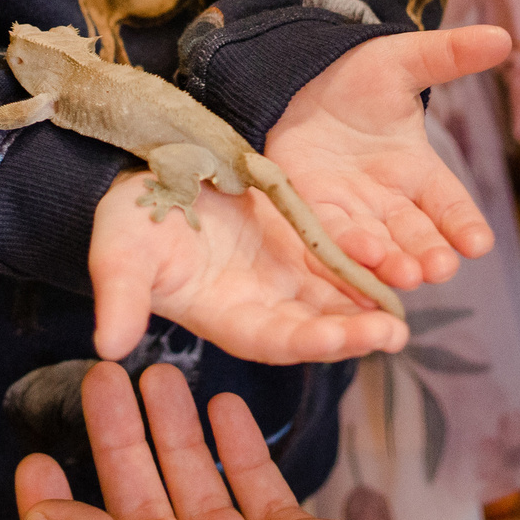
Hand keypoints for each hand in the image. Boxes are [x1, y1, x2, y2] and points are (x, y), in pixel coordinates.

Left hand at [14, 361, 396, 519]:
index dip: (56, 512)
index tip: (33, 463)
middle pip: (143, 507)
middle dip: (118, 440)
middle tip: (102, 377)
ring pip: (201, 490)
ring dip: (179, 430)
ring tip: (160, 375)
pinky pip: (261, 493)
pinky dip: (242, 449)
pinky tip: (228, 404)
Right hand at [88, 171, 407, 364]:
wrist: (148, 172)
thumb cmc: (129, 221)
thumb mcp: (120, 253)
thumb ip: (120, 297)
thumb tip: (108, 347)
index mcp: (222, 317)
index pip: (272, 340)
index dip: (307, 342)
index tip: (342, 340)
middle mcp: (262, 304)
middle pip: (315, 327)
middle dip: (354, 332)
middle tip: (395, 332)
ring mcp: (283, 274)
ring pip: (335, 295)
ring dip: (370, 301)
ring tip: (410, 298)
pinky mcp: (298, 241)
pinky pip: (339, 256)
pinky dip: (367, 260)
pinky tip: (399, 255)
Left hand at [262, 26, 510, 288]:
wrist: (294, 77)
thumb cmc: (356, 74)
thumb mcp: (403, 60)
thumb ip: (450, 55)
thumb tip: (502, 37)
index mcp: (417, 169)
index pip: (449, 204)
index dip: (464, 224)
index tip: (480, 244)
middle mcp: (388, 199)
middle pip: (415, 235)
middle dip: (429, 254)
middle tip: (439, 270)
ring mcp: (351, 209)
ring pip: (375, 244)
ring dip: (389, 262)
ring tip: (402, 276)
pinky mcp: (310, 210)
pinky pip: (328, 237)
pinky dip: (341, 254)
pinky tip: (355, 265)